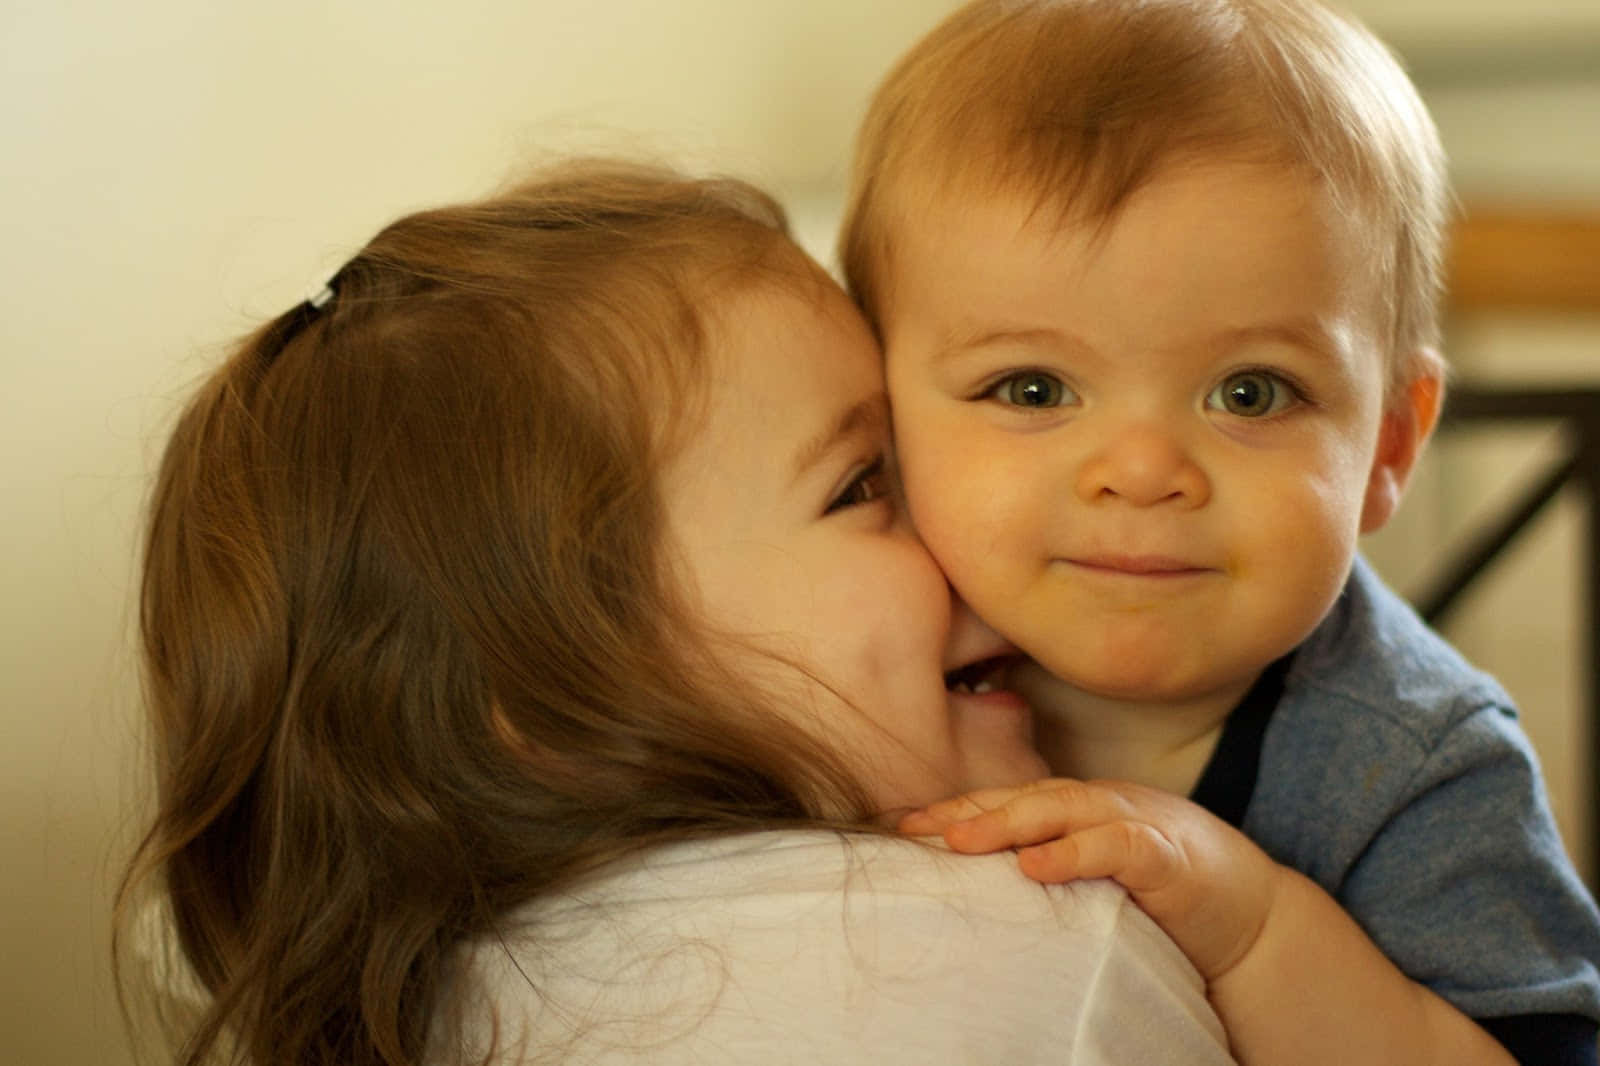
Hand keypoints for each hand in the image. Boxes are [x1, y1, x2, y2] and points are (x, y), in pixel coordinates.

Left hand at [900, 778, 1286, 981]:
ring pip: (1061, 810)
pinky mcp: (1164, 855)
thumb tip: (973, 884)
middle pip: (1021, 798)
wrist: (1249, 914)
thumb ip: (1044, 867)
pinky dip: (1074, 852)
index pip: (1003, 802)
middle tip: (913, 829)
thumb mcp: (1092, 876)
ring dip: (1008, 822)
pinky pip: (1115, 846)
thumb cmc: (1160, 892)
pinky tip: (1037, 865)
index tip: (899, 827)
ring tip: (960, 841)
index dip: (952, 810)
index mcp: (1073, 808)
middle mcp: (1096, 805)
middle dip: (964, 811)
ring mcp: (1132, 822)